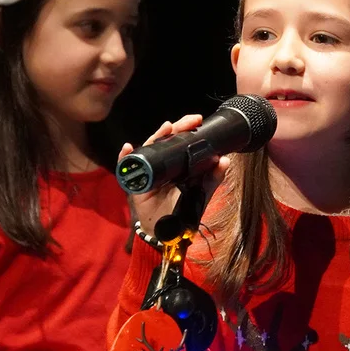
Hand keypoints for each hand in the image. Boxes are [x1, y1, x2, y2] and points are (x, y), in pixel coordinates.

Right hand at [118, 115, 231, 237]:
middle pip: (164, 140)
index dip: (187, 129)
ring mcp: (148, 170)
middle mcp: (162, 163)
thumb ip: (213, 177)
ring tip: (165, 129)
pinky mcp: (136, 182)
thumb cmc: (182, 208)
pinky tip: (128, 147)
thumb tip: (225, 160)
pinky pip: (126, 167)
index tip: (198, 120)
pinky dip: (124, 157)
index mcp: (177, 162)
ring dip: (155, 136)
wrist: (168, 230)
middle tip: (188, 122)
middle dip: (175, 128)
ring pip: (148, 148)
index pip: (180, 140)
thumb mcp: (201, 191)